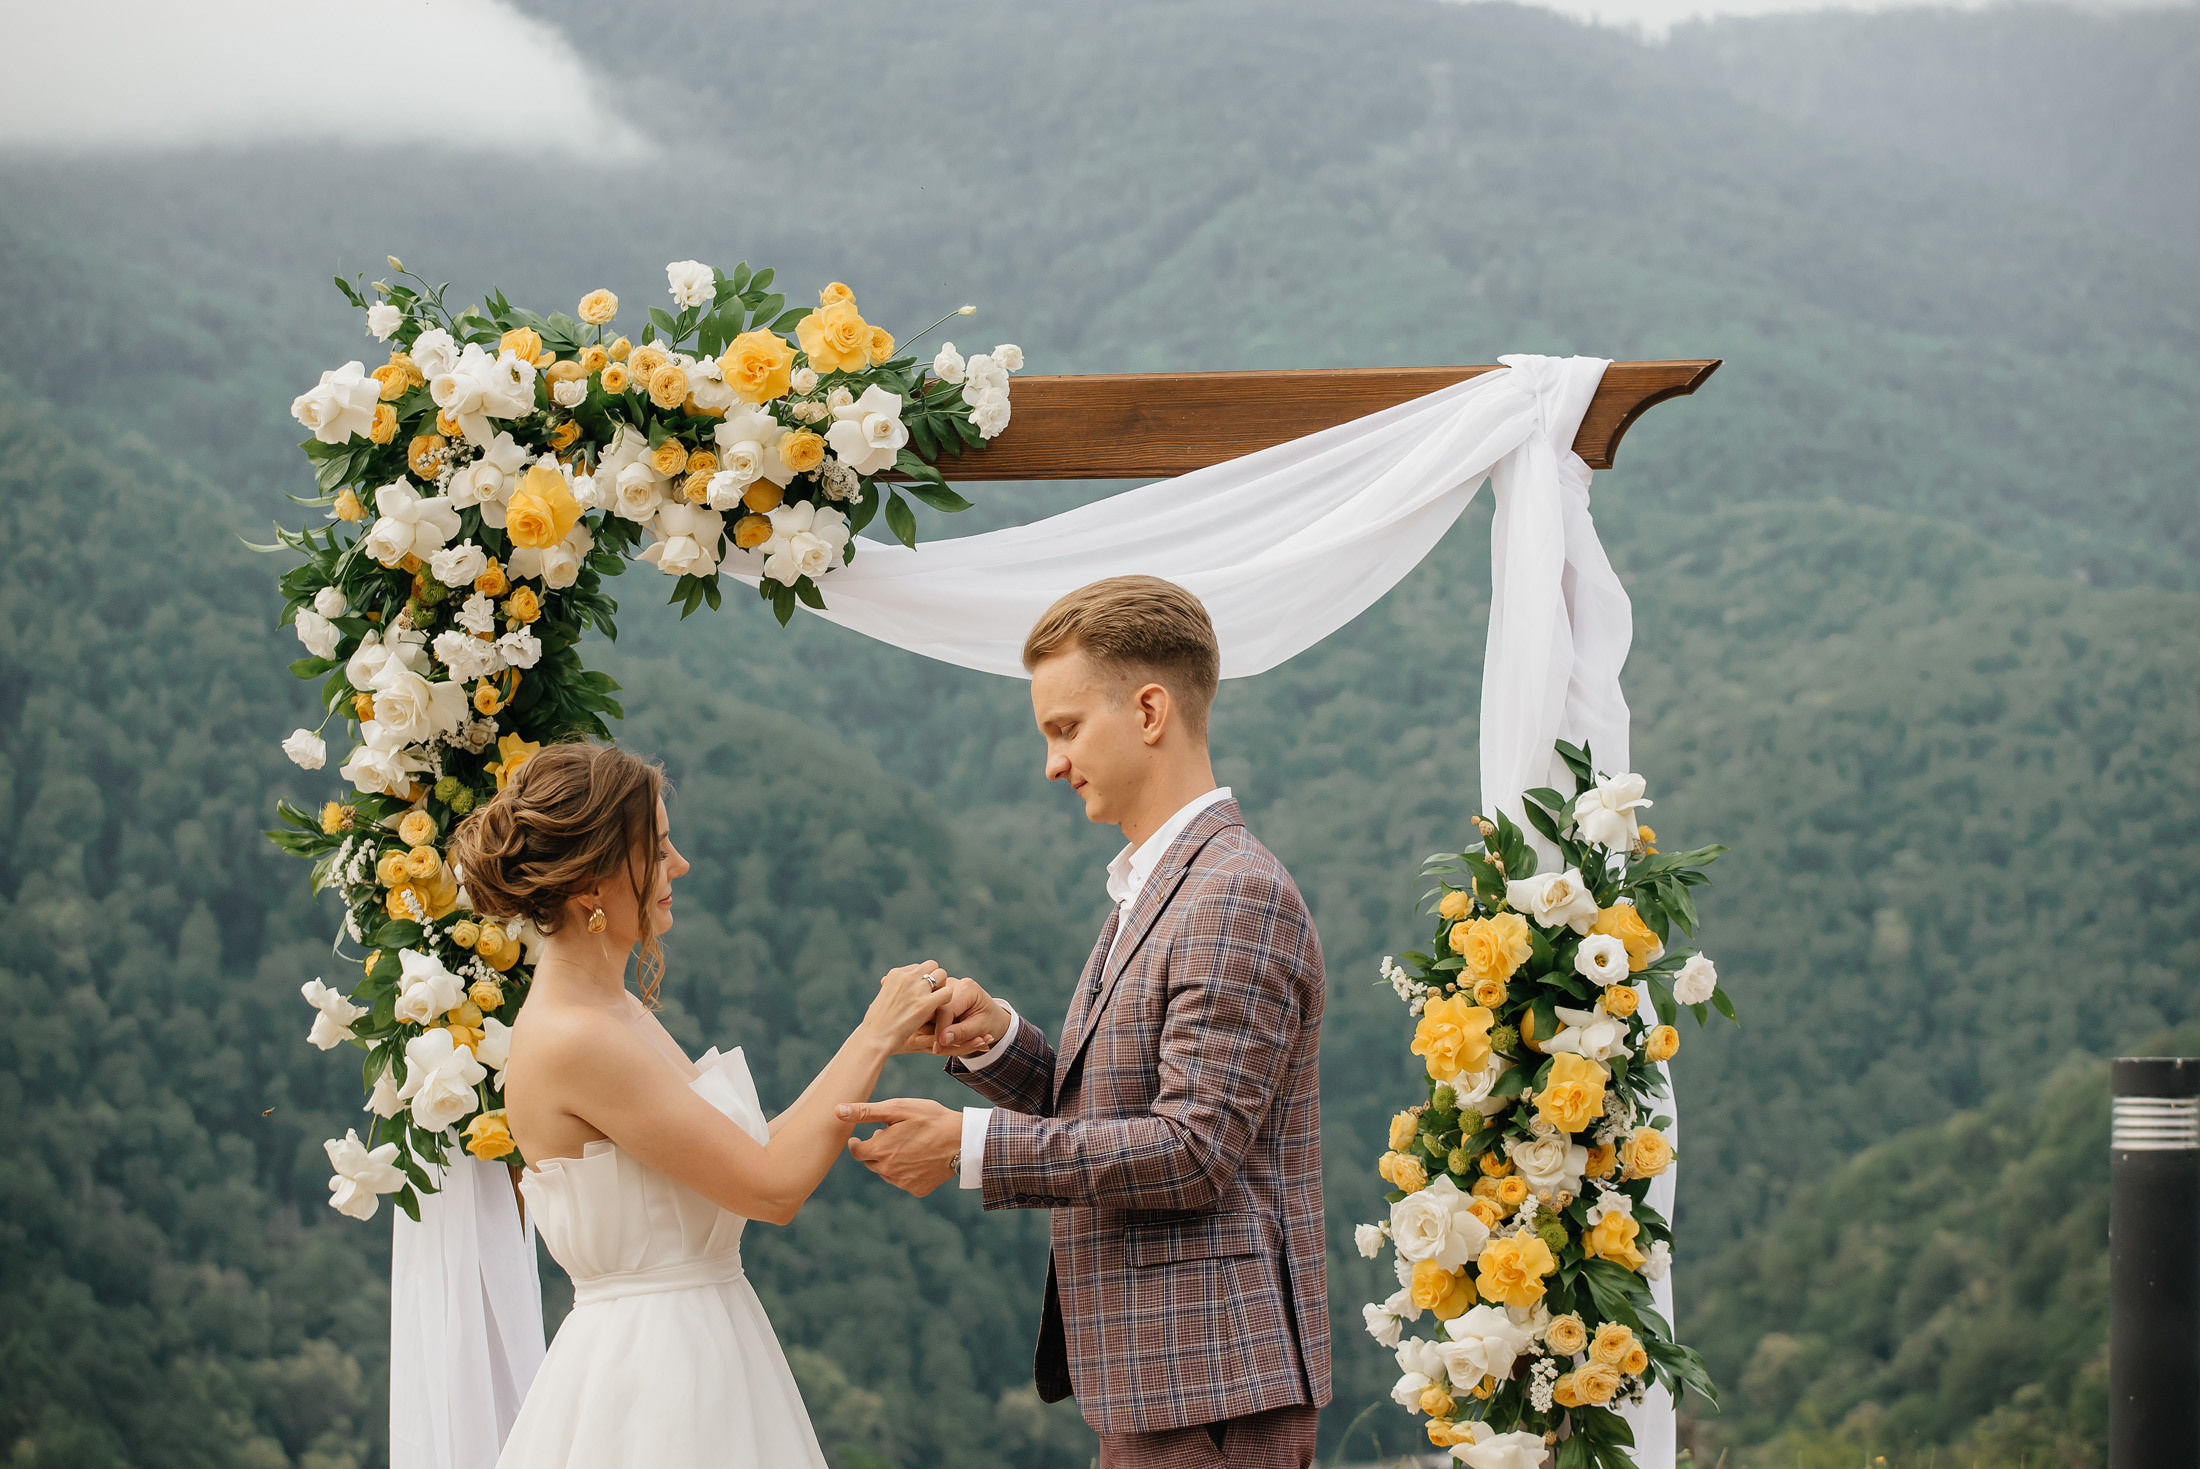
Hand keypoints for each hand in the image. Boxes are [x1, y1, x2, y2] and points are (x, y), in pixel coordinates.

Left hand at [838, 1097, 960, 1195]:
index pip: (856, 1151)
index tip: (859, 1138)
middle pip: (870, 1162)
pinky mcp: (917, 1190)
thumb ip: (865, 1112)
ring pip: (886, 1173)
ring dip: (890, 1161)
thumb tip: (837, 1110)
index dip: (856, 1143)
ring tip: (908, 1145)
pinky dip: (906, 1172)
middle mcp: (888, 1170)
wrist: (963, 1140)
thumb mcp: (898, 1108)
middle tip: (892, 1136)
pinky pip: (903, 1182)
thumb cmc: (930, 1119)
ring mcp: (902, 1182)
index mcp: (880, 1149)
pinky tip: (919, 1159)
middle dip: (876, 1150)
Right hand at [860, 961, 953, 1051]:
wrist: (875, 1037)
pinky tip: (940, 1009)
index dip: (921, 979)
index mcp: (895, 974)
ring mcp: (917, 989)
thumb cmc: (876, 1023)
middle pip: (932, 965)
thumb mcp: (880, 997)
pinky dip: (947, 999)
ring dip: (942, 986)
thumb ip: (889, 988)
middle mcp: (907, 977)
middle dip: (935, 977)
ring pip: (942, 974)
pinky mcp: (926, 1004)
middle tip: (933, 993)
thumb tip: (886, 981)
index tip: (920, 992)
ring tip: (937, 1001)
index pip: (917, 967)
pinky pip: (947, 992)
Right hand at [929, 976, 1013, 1057]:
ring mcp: (942, 988)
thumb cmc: (990, 1021)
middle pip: (934, 1010)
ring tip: (946, 1043)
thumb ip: (962, 1033)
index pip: (945, 1010)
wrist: (992, 1016)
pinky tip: (944, 1035)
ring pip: (928, 1012)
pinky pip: (928, 1014)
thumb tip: (942, 1040)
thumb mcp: (980, 1028)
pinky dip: (934, 1027)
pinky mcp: (936, 996)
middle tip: (941, 1049)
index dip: (940, 1031)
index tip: (938, 1048)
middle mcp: (952, 983)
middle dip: (936, 1031)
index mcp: (966, 987)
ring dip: (933, 1030)